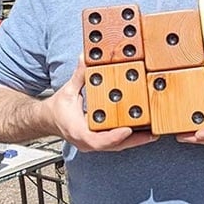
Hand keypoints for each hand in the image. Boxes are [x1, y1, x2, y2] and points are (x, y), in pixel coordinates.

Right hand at [42, 56, 158, 151]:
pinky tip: (145, 129)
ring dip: (137, 140)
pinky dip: (131, 137)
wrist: (48, 120)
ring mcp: (95, 142)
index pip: (97, 140)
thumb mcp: (68, 90)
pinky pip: (118, 141)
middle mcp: (88, 141)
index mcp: (78, 132)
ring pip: (118, 145)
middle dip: (135, 140)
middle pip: (114, 145)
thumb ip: (79, 75)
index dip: (113, 137)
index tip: (127, 130)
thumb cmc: (57, 109)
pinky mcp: (101, 140)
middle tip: (152, 133)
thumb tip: (85, 57)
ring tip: (155, 132)